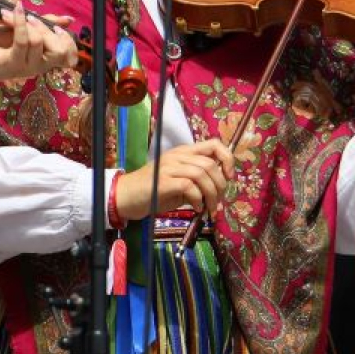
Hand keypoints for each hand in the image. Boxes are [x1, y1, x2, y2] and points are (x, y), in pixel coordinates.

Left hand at [0, 1, 78, 90]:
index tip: (56, 27)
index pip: (68, 54)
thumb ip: (42, 26)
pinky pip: (23, 40)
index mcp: (43, 61)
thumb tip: (68, 19)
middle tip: (31, 18)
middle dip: (48, 29)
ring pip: (39, 41)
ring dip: (29, 23)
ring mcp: (25, 65)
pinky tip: (15, 10)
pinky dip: (20, 22)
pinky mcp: (11, 61)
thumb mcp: (23, 32)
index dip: (68, 40)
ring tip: (17, 13)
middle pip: (59, 49)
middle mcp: (38, 66)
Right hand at [113, 140, 235, 221]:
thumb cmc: (153, 191)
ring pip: (202, 174)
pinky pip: (189, 186)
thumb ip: (198, 183)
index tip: (229, 177)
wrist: (125, 196)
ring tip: (209, 209)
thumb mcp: (179, 184)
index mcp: (184, 152)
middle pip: (210, 163)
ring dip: (211, 195)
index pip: (214, 144)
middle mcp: (177, 155)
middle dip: (220, 185)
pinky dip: (197, 199)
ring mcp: (169, 167)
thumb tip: (219, 193)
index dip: (227, 158)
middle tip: (218, 202)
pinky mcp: (163, 181)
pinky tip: (195, 208)